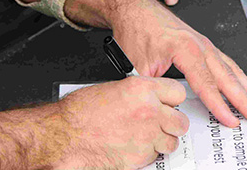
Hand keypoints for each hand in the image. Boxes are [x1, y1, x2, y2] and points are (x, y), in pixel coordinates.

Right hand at [55, 78, 189, 169]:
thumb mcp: (114, 89)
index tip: (169, 103)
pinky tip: (133, 146)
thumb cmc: (80, 112)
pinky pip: (154, 156)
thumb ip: (139, 93)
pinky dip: (147, 154)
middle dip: (172, 124)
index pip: (177, 93)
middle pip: (181, 122)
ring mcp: (147, 137)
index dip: (172, 99)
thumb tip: (150, 98)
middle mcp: (149, 112)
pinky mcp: (141, 157)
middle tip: (162, 124)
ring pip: (171, 142)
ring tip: (146, 137)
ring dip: (162, 141)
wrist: (66, 135)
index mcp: (142, 90)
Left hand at [64, 0, 246, 128]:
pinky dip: (238, 77)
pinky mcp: (202, 44)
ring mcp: (203, 43)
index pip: (206, 84)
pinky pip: (225, 62)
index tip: (231, 121)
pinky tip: (245, 86)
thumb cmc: (135, 30)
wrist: (134, 8)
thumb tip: (159, 111)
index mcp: (185, 48)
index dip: (219, 106)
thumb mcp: (137, 65)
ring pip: (230, 70)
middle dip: (244, 100)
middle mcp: (199, 44)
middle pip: (226, 77)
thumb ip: (153, 90)